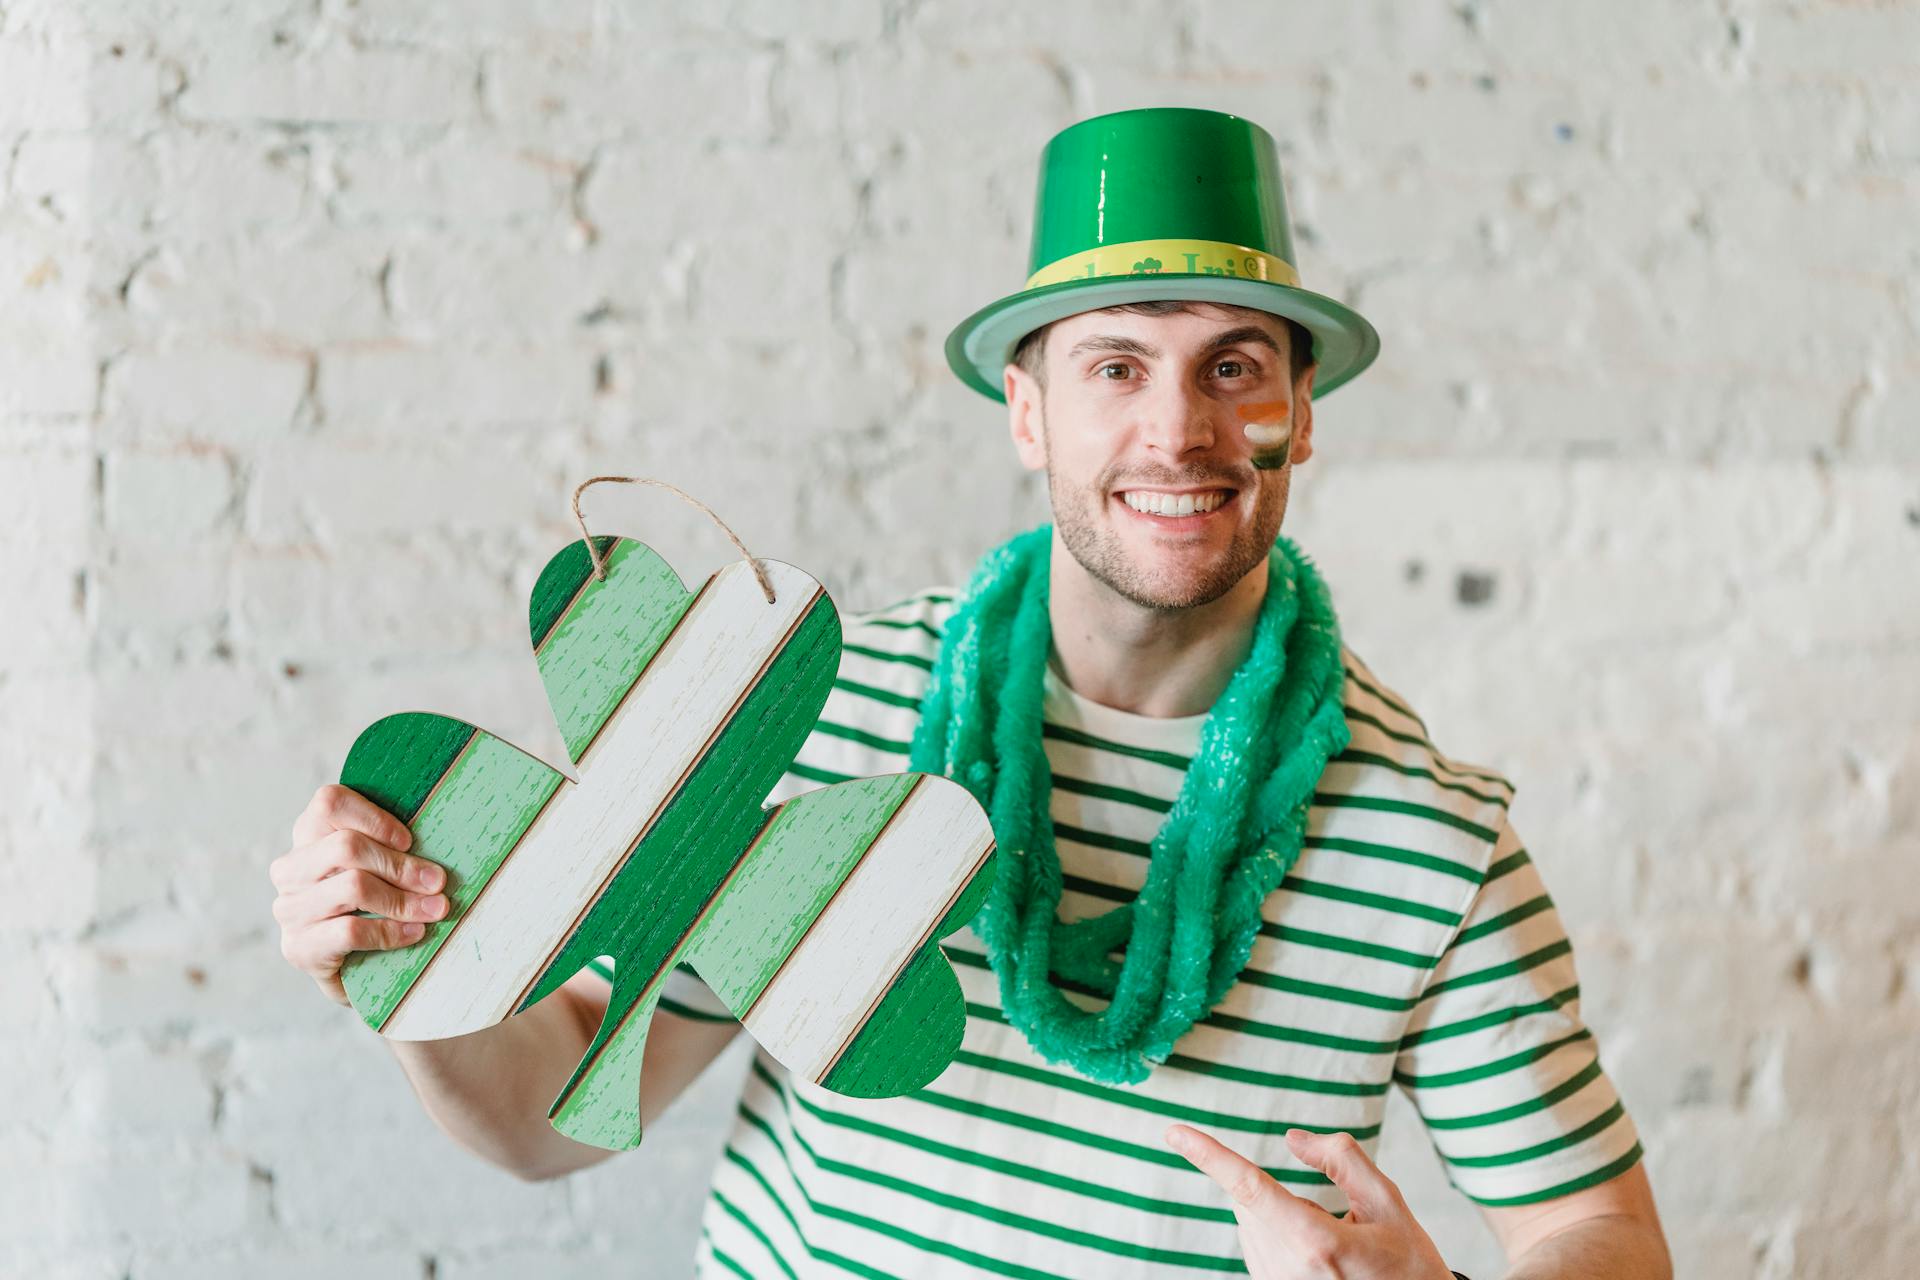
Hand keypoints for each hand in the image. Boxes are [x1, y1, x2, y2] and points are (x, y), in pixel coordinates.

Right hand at [269, 783, 449, 1007]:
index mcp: (309, 836)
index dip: (374, 817)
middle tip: (438, 881)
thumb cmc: (374, 905)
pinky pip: (350, 931)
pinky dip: (390, 931)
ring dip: (403, 900)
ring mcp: (290, 909)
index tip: (409, 841)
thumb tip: (442, 837)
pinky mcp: (299, 948)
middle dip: (401, 865)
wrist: (355, 969)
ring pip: (352, 887)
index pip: (329, 802)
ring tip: (435, 908)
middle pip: (345, 847)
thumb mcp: (381, 867)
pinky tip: (415, 933)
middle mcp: (290, 869)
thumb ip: (394, 846)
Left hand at [1166, 1124, 1453, 1279]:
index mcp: (1317, 1243)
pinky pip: (1255, 1247)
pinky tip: (1318, 1261)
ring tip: (1332, 1248)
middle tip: (1333, 1219)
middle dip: (1278, 1192)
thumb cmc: (1407, 1264)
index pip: (1250, 1188)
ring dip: (1277, 1217)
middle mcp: (1288, 1269)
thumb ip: (1341, 1158)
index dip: (1210, 1156)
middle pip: (1250, 1201)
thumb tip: (1293, 1140)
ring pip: (1250, 1223)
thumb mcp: (1388, 1202)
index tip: (1175, 1132)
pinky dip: (1277, 1237)